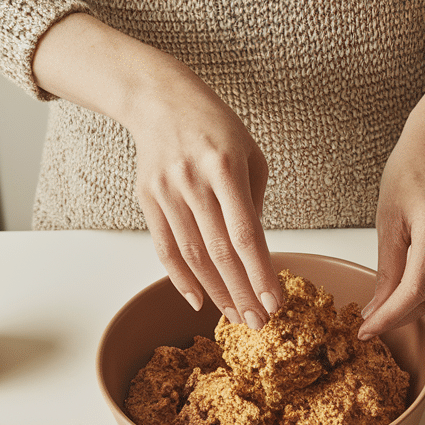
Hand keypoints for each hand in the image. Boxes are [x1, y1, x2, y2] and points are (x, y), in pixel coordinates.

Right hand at [127, 62, 281, 327]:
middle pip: (219, 252)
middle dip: (242, 292)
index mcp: (225, 169)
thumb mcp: (250, 154)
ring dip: (216, 292)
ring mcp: (166, 193)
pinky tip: (199, 301)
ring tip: (236, 316)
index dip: (261, 273)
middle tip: (259, 323)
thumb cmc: (215, 127)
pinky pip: (165, 248)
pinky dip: (181, 279)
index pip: (246, 234)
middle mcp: (193, 183)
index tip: (276, 302)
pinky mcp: (147, 200)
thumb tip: (255, 252)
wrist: (159, 101)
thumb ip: (254, 202)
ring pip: (192, 256)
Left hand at [362, 133, 424, 339]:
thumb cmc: (408, 174)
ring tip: (396, 294)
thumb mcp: (386, 222)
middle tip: (376, 318)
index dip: (390, 317)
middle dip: (403, 314)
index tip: (369, 330)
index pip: (415, 289)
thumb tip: (378, 310)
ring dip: (421, 302)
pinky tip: (420, 275)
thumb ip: (386, 271)